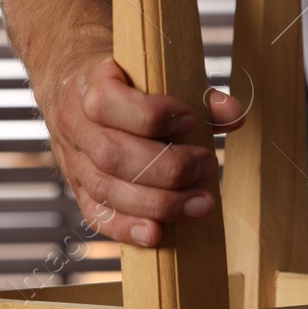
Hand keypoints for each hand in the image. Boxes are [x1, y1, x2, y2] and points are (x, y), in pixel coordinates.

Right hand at [39, 52, 244, 245]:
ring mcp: (74, 162)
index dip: (152, 115)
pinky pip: (97, 215)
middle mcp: (75, 126)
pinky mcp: (80, 191)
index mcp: (88, 86)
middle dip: (168, 167)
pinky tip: (157, 234)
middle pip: (112, 154)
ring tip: (201, 203)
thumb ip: (198, 95)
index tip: (191, 120)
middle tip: (208, 166)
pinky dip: (127, 228)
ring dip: (159, 203)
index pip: (108, 103)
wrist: (73, 89)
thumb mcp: (155, 74)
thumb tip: (234, 114)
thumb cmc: (126, 83)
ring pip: (107, 189)